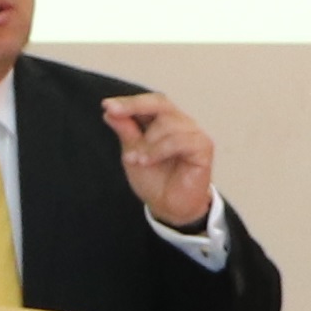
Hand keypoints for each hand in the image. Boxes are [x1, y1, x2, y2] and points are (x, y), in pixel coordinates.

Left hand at [100, 93, 217, 228]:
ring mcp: (194, 134)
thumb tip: (110, 112)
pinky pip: (180, 141)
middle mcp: (182, 124)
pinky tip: (147, 162)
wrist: (169, 208)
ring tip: (136, 160)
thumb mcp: (133, 154)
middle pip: (160, 104)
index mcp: (165, 121)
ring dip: (147, 142)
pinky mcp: (203, 148)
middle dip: (135, 107)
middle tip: (114, 114)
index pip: (150, 102)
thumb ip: (125, 132)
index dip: (130, 102)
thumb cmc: (155, 180)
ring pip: (168, 124)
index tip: (107, 106)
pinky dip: (159, 150)